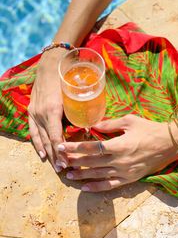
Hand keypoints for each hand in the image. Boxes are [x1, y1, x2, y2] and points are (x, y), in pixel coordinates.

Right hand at [28, 49, 66, 171]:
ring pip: (41, 138)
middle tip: (64, 169)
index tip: (67, 162)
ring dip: (48, 153)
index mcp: (52, 110)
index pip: (56, 136)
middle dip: (56, 156)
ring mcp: (34, 114)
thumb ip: (76, 114)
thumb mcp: (72, 97)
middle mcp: (41, 114)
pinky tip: (42, 154)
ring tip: (55, 165)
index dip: (61, 151)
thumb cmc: (64, 81)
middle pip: (49, 140)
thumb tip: (86, 130)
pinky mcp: (31, 112)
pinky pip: (33, 132)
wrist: (49, 68)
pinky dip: (37, 143)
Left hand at [58, 114, 177, 191]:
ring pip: (98, 175)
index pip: (91, 147)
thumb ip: (110, 123)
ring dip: (82, 175)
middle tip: (60, 161)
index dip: (75, 148)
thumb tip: (94, 125)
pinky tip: (85, 188)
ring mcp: (123, 172)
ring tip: (68, 174)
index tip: (62, 147)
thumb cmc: (148, 130)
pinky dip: (97, 187)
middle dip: (74, 161)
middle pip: (91, 162)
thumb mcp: (129, 121)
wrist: (168, 144)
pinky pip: (110, 186)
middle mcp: (118, 160)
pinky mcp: (128, 179)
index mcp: (118, 145)